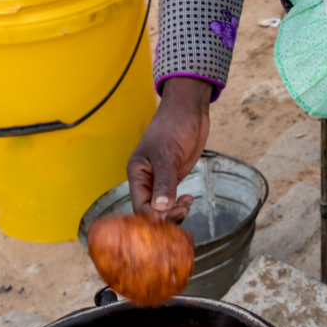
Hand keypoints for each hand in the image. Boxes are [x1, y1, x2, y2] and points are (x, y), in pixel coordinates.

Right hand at [127, 76, 212, 216]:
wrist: (190, 110)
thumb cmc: (173, 125)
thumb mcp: (167, 154)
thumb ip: (164, 182)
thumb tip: (160, 208)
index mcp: (137, 173)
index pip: (140, 205)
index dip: (153, 215)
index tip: (171, 214)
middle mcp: (146, 179)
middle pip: (150, 210)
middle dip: (165, 215)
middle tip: (183, 209)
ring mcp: (160, 179)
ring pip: (162, 206)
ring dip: (174, 211)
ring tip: (187, 203)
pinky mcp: (173, 177)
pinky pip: (173, 199)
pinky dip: (180, 204)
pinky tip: (189, 199)